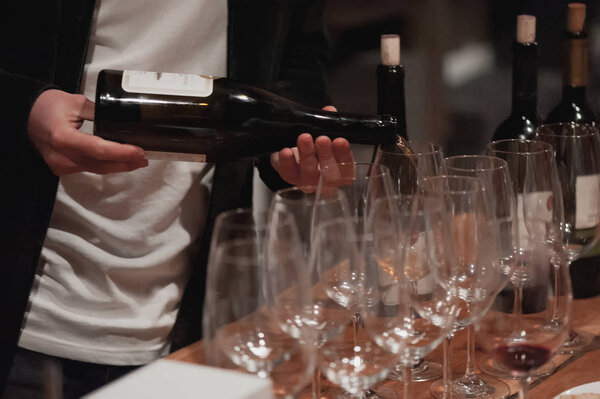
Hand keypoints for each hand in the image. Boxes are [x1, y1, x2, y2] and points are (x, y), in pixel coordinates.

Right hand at [27, 89, 147, 175]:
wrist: (24, 115)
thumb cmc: (47, 106)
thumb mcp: (76, 102)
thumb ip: (100, 113)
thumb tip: (124, 119)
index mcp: (64, 138)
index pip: (100, 150)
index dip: (122, 153)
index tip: (139, 151)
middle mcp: (62, 156)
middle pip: (101, 164)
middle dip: (125, 163)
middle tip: (144, 158)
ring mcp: (61, 165)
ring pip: (96, 169)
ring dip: (118, 166)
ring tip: (137, 161)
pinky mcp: (61, 168)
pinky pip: (88, 169)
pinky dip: (105, 165)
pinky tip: (118, 161)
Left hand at [270, 106, 354, 190]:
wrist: (296, 149)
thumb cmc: (317, 144)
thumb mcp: (325, 132)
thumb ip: (328, 124)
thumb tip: (329, 111)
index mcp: (341, 171)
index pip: (347, 166)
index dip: (344, 154)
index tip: (340, 140)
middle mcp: (325, 181)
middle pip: (329, 175)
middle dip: (326, 155)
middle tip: (322, 139)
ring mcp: (307, 181)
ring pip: (308, 174)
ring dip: (307, 155)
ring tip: (304, 138)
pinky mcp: (289, 176)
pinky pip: (287, 173)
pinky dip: (286, 162)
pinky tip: (286, 151)